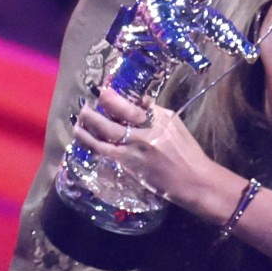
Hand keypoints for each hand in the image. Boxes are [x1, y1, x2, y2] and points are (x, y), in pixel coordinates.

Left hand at [73, 89, 212, 207]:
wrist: (193, 180)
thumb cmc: (186, 151)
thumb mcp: (175, 125)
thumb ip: (155, 113)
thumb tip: (137, 101)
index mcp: (160, 120)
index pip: (133, 106)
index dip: (113, 98)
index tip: (102, 90)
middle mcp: (146, 134)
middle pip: (116, 120)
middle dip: (96, 111)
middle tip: (85, 106)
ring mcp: (135, 152)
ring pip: (104, 138)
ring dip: (87, 129)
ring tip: (78, 122)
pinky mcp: (129, 167)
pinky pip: (105, 153)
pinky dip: (92, 144)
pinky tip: (84, 139)